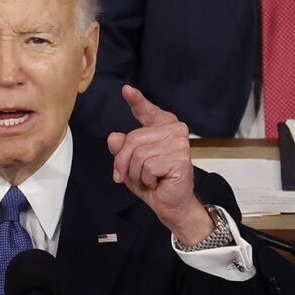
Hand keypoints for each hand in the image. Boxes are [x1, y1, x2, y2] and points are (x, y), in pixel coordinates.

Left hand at [107, 86, 212, 243]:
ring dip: (136, 173)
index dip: (136, 100)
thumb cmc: (153, 182)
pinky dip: (147, 179)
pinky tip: (158, 182)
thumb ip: (121, 148)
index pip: (146, 110)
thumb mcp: (129, 163)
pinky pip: (148, 167)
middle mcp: (174, 131)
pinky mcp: (180, 158)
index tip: (126, 90)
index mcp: (162, 127)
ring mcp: (179, 143)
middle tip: (130, 175)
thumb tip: (114, 137)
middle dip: (124, 162)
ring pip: (138, 155)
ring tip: (148, 179)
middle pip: (132, 140)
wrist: (170, 204)